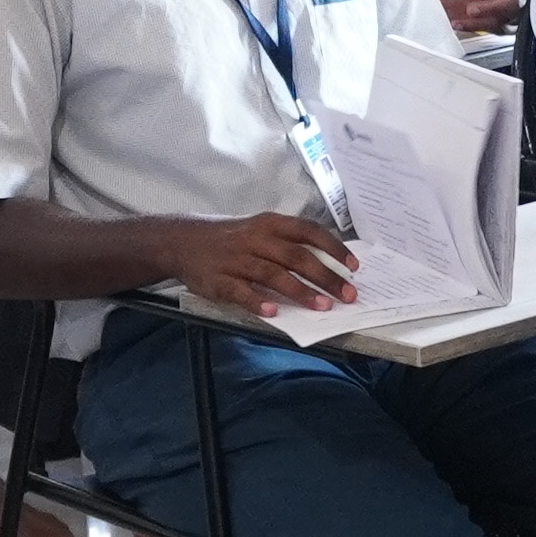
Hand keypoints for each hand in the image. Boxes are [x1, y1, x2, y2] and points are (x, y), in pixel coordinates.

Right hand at [170, 211, 357, 316]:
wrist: (182, 241)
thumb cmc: (231, 238)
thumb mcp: (259, 230)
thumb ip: (287, 244)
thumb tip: (328, 264)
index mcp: (269, 224)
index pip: (308, 231)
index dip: (333, 248)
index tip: (353, 266)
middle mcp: (255, 239)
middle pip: (296, 256)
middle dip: (325, 277)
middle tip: (347, 295)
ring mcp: (236, 260)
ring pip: (273, 274)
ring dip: (300, 291)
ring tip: (322, 306)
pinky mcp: (218, 280)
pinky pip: (240, 292)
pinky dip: (257, 301)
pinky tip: (273, 312)